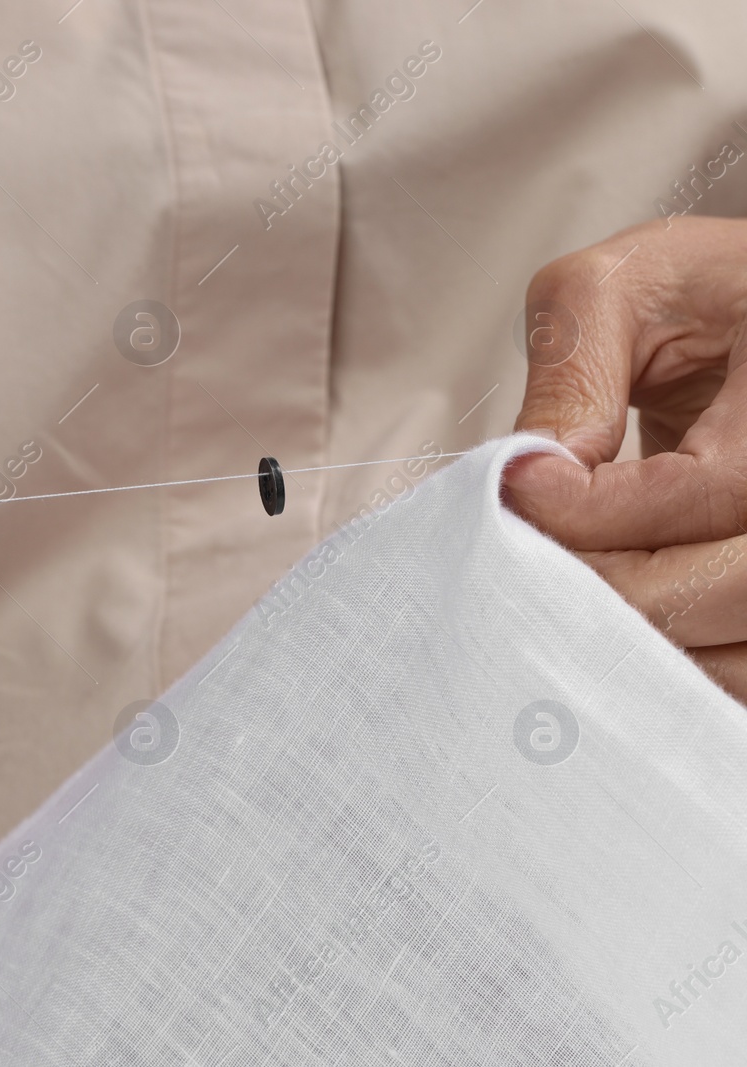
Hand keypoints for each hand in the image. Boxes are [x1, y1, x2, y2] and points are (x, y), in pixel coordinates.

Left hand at [504, 215, 746, 695]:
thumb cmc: (709, 293)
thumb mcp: (628, 286)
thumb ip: (574, 368)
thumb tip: (534, 471)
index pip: (707, 494)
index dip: (597, 512)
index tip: (517, 491)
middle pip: (739, 593)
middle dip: (614, 594)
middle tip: (524, 571)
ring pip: (746, 655)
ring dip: (647, 647)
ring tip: (563, 600)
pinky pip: (742, 666)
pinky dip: (681, 663)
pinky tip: (617, 625)